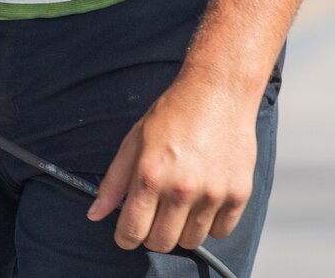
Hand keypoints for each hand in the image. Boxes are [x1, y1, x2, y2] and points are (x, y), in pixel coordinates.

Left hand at [87, 72, 259, 253]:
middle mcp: (181, 188)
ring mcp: (213, 193)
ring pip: (192, 241)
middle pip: (162, 243)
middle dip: (152, 234)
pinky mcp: (238, 194)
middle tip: (155, 214)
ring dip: (182, 228)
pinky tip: (204, 200)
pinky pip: (221, 232)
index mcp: (150, 175)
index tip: (128, 232)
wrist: (218, 92)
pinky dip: (210, 223)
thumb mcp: (134, 141)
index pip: (132, 231)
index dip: (125, 237)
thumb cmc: (175, 113)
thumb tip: (95, 213)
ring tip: (181, 202)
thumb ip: (114, 181)